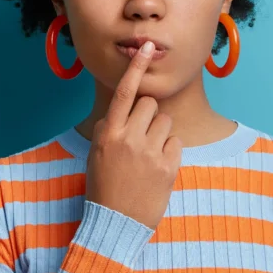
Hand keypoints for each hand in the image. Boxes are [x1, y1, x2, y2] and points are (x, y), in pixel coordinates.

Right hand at [84, 41, 182, 229]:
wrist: (115, 225)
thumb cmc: (104, 188)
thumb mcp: (96, 154)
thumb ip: (108, 128)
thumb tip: (123, 109)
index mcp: (109, 133)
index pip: (124, 92)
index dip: (136, 67)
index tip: (146, 46)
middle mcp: (129, 139)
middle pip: (150, 105)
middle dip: (148, 116)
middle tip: (140, 137)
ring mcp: (150, 153)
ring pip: (165, 122)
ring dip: (159, 134)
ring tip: (148, 156)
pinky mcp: (168, 167)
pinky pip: (176, 142)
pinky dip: (169, 151)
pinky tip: (157, 167)